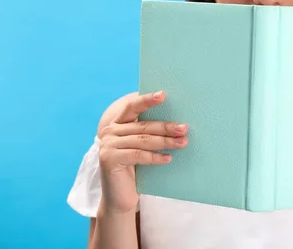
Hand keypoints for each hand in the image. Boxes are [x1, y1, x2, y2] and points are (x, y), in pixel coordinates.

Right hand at [97, 91, 187, 213]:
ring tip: (183, 142)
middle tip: (184, 128)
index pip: (133, 107)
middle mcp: (110, 131)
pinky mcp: (109, 159)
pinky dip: (155, 157)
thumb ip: (150, 133)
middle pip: (143, 126)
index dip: (147, 100)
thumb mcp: (142, 147)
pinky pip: (137, 155)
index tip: (163, 95)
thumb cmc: (136, 169)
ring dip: (165, 141)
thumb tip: (179, 123)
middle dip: (166, 127)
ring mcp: (108, 145)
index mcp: (118, 123)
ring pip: (143, 140)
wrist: (120, 198)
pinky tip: (169, 158)